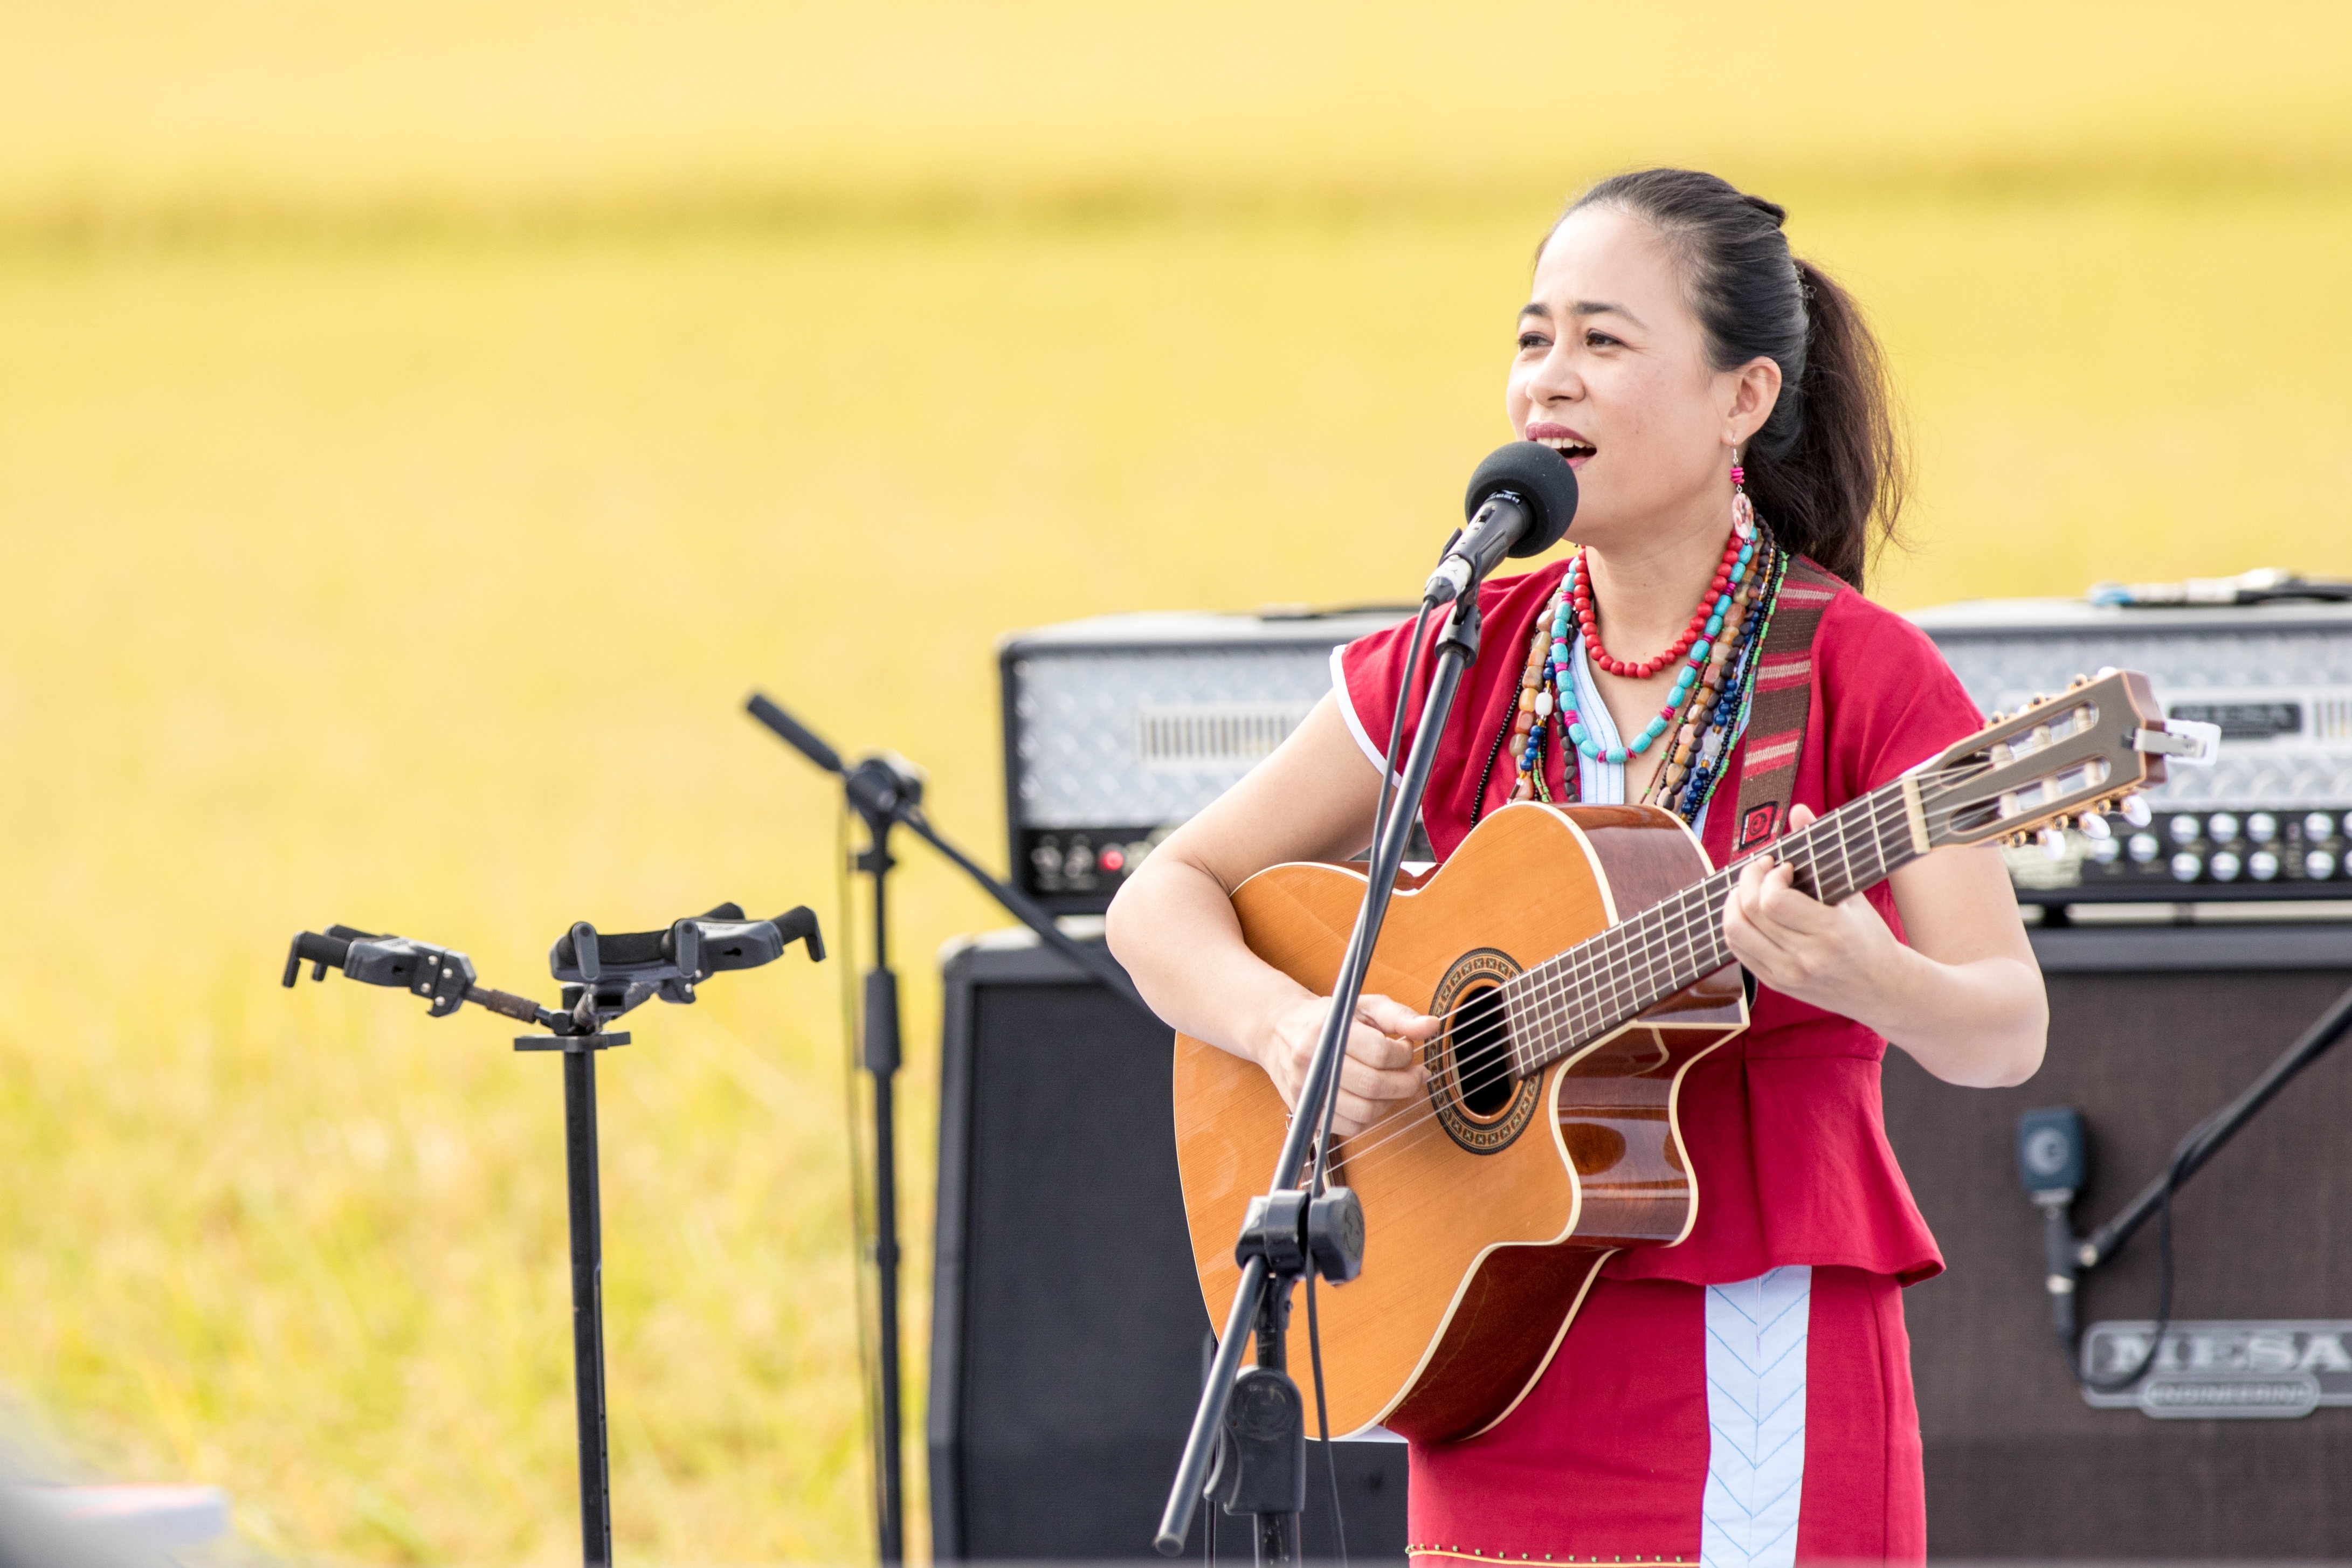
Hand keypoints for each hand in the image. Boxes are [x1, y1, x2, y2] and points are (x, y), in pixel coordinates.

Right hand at [1250, 991, 1435, 1137]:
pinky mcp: (1305, 1111)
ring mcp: (1306, 1091)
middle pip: (1373, 1085)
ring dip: (1390, 1102)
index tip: (1406, 1048)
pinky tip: (1373, 1098)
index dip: (1403, 1054)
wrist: (1278, 1031)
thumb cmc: (1327, 1018)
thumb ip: (1398, 1016)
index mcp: (1326, 1030)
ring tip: (1395, 1085)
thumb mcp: (1363, 1006)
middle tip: (1416, 1074)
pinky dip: (1370, 1116)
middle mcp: (1311, 1062)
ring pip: (1364, 1111)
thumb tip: (1431, 1026)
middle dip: (1405, 1083)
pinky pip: (1350, 1127)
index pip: (1379, 1053)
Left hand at [1721, 804, 1902, 1015]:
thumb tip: (1798, 810)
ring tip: (1749, 888)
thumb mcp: (1853, 894)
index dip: (1769, 876)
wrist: (1884, 990)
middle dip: (1747, 880)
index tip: (1782, 866)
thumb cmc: (1869, 936)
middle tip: (1760, 868)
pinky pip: (1738, 950)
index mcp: (1832, 933)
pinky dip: (1737, 924)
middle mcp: (1806, 959)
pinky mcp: (1776, 984)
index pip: (1774, 902)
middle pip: (1749, 914)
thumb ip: (1822, 850)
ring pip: (1735, 933)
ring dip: (1734, 902)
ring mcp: (1788, 975)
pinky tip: (1749, 911)